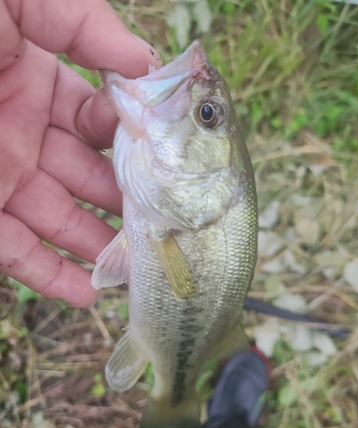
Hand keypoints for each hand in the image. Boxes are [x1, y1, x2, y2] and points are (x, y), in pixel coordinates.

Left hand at [0, 0, 160, 306]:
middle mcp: (19, 134)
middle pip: (85, 176)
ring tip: (133, 268)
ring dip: (95, 246)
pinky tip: (85, 293)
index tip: (164, 160)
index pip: (96, 118)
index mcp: (32, 81)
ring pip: (56, 220)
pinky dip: (49, 275)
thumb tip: (145, 63)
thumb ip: (82, 23)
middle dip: (124, 200)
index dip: (130, 137)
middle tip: (164, 222)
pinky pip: (14, 251)